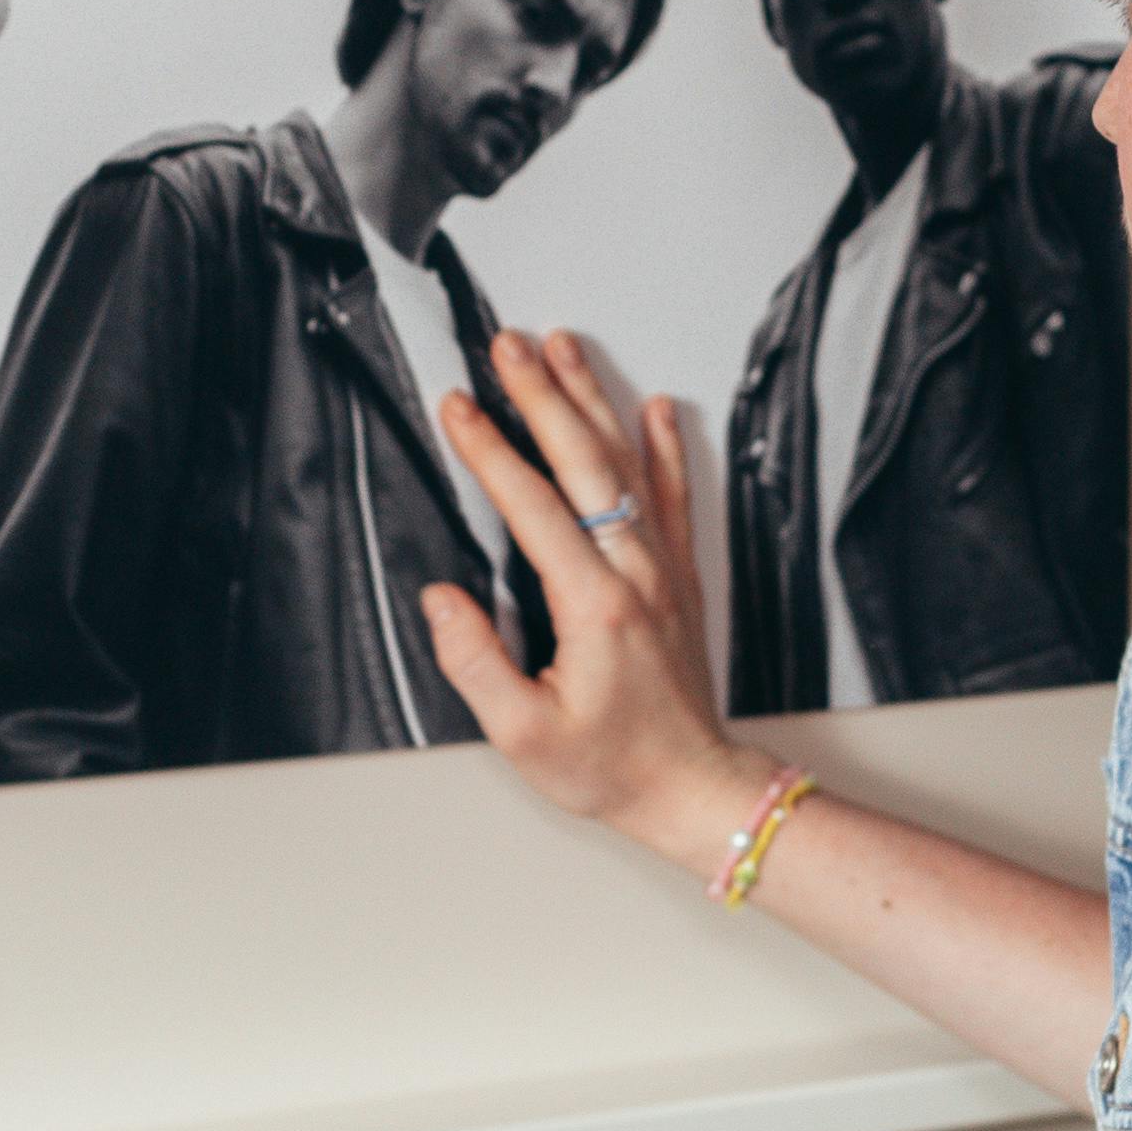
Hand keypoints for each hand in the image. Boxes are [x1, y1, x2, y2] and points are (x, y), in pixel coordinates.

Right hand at [419, 330, 765, 877]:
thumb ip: (475, 662)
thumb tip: (439, 598)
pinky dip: (665, 446)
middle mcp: (635, 574)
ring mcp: (664, 570)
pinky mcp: (681, 577)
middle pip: (585, 462)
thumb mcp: (522, 734)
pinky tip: (655, 405)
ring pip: (627, 465)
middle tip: (507, 343)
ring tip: (562, 347)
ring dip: (592, 400)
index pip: (533, 506)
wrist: (692, 787)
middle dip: (541, 395)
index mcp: (593, 606)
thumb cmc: (609, 767)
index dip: (490, 450)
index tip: (457, 405)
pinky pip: (672, 495)